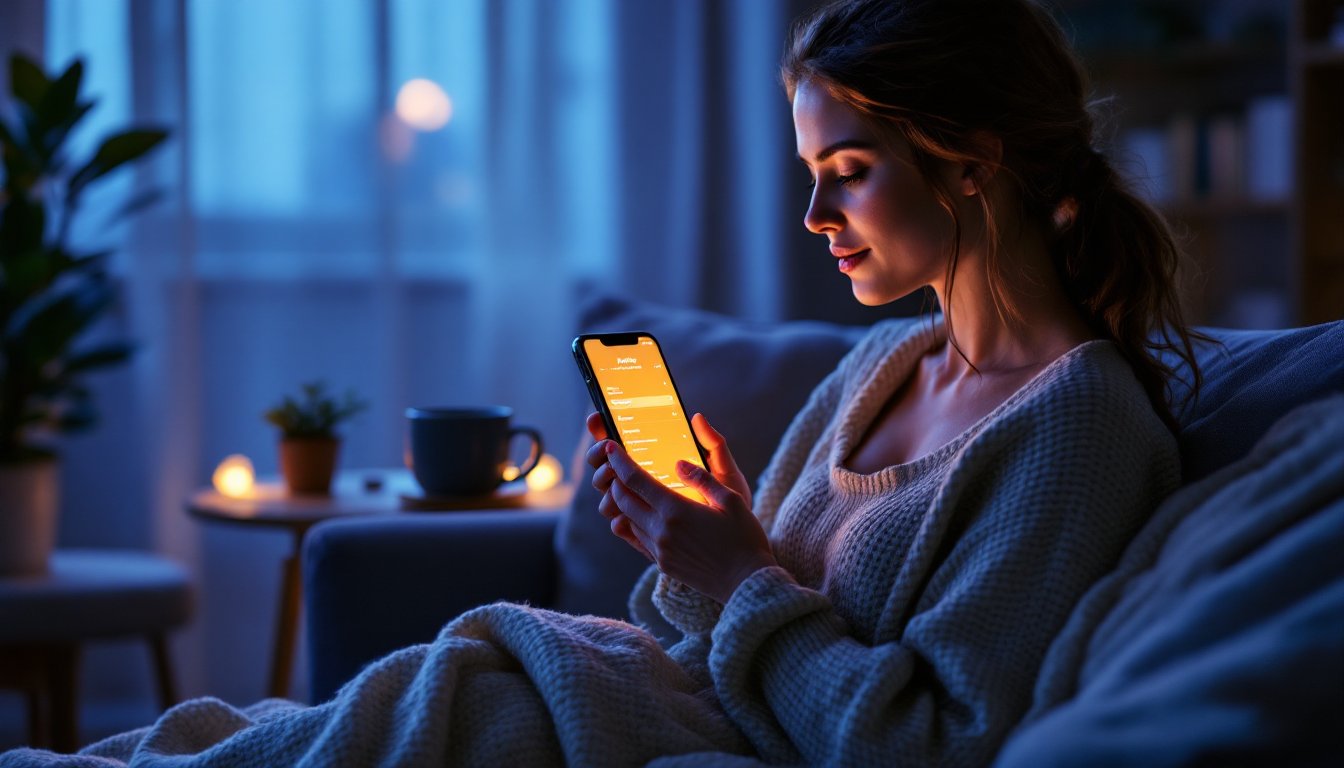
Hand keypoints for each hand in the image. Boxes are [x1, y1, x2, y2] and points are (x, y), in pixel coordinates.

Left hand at [586, 413, 775, 602]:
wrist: (747, 582)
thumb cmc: (744, 538)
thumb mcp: (731, 499)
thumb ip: (702, 478)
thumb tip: (679, 463)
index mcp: (676, 510)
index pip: (634, 479)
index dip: (619, 460)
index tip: (610, 446)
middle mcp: (661, 530)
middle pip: (623, 500)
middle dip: (615, 480)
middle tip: (618, 466)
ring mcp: (659, 550)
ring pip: (628, 520)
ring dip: (624, 503)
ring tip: (632, 490)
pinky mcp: (662, 564)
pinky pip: (638, 539)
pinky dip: (634, 523)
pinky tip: (644, 516)